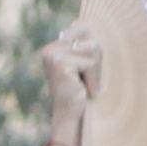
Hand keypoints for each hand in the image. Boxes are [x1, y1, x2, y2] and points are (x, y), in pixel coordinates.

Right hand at [36, 22, 98, 137]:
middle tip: (85, 81)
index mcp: (53, 47)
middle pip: (91, 40)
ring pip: (93, 50)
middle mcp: (50, 49)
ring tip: (84, 86)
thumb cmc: (81, 91)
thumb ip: (86, 45)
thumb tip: (84, 28)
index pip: (84, 30)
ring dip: (95, 72)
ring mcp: (53, 55)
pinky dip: (93, 80)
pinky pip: (90, 64)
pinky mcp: (60, 64)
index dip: (93, 51)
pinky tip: (83, 91)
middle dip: (96, 62)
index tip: (84, 72)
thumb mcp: (86, 64)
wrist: (71, 116)